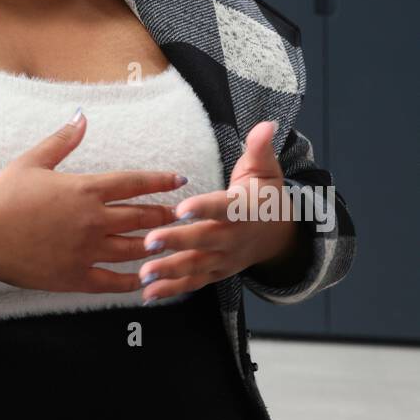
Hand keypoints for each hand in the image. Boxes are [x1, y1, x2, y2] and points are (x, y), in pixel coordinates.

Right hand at [0, 110, 183, 290]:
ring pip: (134, 248)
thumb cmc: (4, 197)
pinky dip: (135, 280)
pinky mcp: (77, 276)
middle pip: (141, 217)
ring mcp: (87, 251)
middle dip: (165, 214)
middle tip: (183, 214)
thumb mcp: (32, 161)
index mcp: (84, 190)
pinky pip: (114, 281)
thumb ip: (62, 140)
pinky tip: (147, 279)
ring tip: (173, 243)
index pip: (133, 183)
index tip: (179, 179)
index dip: (159, 180)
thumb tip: (81, 115)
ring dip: (157, 244)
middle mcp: (92, 220)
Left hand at [137, 120, 299, 301]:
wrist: (278, 234)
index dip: (204, 209)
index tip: (182, 209)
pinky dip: (171, 290)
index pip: (222, 208)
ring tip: (143, 275)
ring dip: (169, 272)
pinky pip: (192, 283)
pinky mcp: (215, 272)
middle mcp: (233, 237)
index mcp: (243, 209)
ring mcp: (224, 258)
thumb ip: (260, 148)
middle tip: (148, 243)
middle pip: (203, 240)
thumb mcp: (265, 169)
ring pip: (196, 266)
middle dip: (176, 242)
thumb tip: (266, 124)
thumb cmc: (264, 195)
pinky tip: (146, 295)